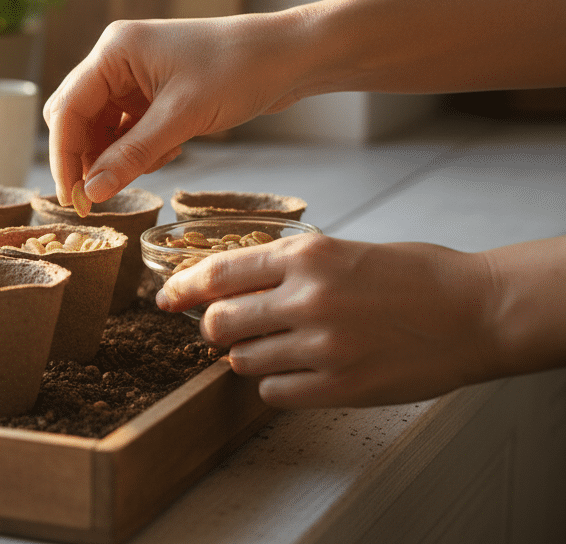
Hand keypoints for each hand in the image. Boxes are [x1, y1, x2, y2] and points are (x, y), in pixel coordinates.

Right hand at [43, 11, 308, 205]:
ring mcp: (134, 76)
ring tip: (155, 162)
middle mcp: (117, 60)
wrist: (290, 56)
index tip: (71, 199)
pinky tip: (170, 151)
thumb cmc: (239, 71)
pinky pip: (127, 129)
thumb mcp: (183, 117)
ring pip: (102, 128)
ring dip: (118, 156)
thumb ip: (132, 155)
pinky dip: (139, 149)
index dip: (64, 156)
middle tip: (98, 197)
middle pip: (78, 118)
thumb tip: (91, 192)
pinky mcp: (153, 91)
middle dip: (87, 158)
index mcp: (114, 51)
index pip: (68, 109)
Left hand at [155, 234, 497, 408]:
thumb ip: (287, 267)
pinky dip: (275, 383)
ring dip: (246, 356)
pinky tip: (297, 371)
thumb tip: (229, 284)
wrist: (476, 312)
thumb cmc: (413, 276)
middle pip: (219, 323)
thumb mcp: (343, 251)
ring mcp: (323, 346)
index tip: (166, 297)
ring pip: (242, 360)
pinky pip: (274, 391)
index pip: (217, 272)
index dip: (182, 288)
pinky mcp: (340, 385)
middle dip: (214, 328)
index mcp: (307, 256)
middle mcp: (308, 298)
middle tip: (227, 328)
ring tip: (275, 347)